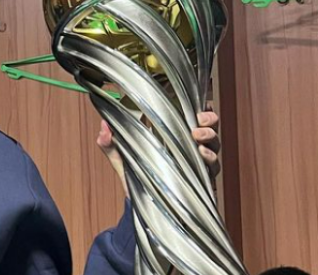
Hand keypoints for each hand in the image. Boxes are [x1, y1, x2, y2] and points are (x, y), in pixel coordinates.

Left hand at [97, 112, 221, 196]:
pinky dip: (209, 161)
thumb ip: (110, 144)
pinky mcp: (200, 181)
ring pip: (214, 147)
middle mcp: (189, 148)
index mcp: (173, 137)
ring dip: (209, 140)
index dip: (202, 111)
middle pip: (210, 129)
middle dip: (209, 124)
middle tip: (197, 127)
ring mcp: (197, 165)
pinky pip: (212, 169)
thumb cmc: (134, 178)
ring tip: (198, 140)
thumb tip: (103, 126)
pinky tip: (202, 157)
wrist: (140, 208)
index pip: (194, 118)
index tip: (197, 109)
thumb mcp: (121, 159)